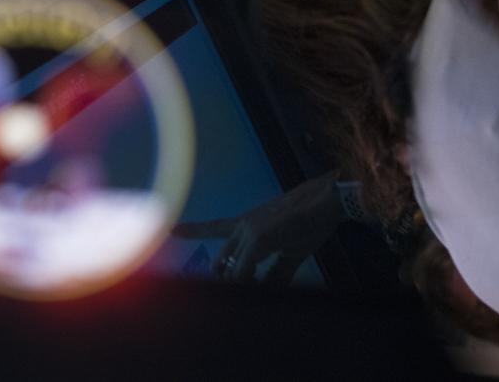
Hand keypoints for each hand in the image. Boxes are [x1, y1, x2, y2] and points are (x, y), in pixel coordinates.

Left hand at [172, 171, 345, 284]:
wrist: (326, 202)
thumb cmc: (311, 223)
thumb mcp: (291, 251)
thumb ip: (276, 273)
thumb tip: (266, 294)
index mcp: (246, 225)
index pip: (212, 228)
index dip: (191, 230)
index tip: (172, 229)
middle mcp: (242, 226)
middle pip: (220, 262)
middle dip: (225, 283)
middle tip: (236, 296)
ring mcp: (247, 232)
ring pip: (231, 271)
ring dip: (238, 286)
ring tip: (254, 292)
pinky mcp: (258, 239)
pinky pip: (244, 272)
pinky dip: (249, 285)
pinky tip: (259, 289)